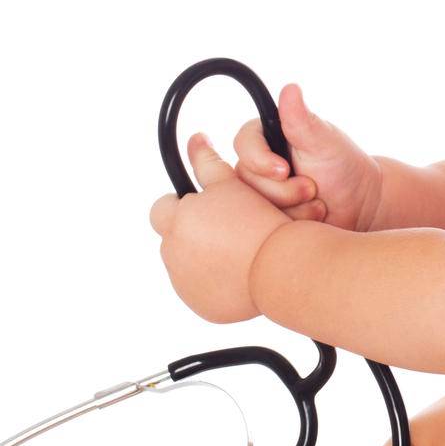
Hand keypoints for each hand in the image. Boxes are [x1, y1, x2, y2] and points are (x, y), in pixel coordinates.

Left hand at [148, 133, 290, 324]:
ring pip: (186, 264)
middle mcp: (174, 254)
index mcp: (177, 222)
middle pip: (172, 238)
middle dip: (192, 232)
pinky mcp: (201, 306)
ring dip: (203, 256)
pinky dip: (214, 281)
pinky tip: (240, 271)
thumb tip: (196, 139)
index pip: (162, 208)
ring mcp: (185, 284)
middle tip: (223, 227)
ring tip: (237, 248)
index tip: (204, 206)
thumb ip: (208, 162)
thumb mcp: (231, 185)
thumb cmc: (259, 222)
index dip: (182, 204)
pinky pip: (200, 289)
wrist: (282, 268)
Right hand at [232, 83, 384, 232]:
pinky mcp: (269, 216)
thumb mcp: (323, 141)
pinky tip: (311, 216)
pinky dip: (292, 223)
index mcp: (268, 138)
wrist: (362, 203)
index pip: (243, 143)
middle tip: (312, 188)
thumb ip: (301, 119)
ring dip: (292, 207)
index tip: (284, 169)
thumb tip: (290, 89)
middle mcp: (259, 163)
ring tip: (317, 201)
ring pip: (257, 205)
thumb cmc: (344, 165)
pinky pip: (266, 225)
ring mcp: (263, 192)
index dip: (260, 159)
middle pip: (247, 179)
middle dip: (284, 190)